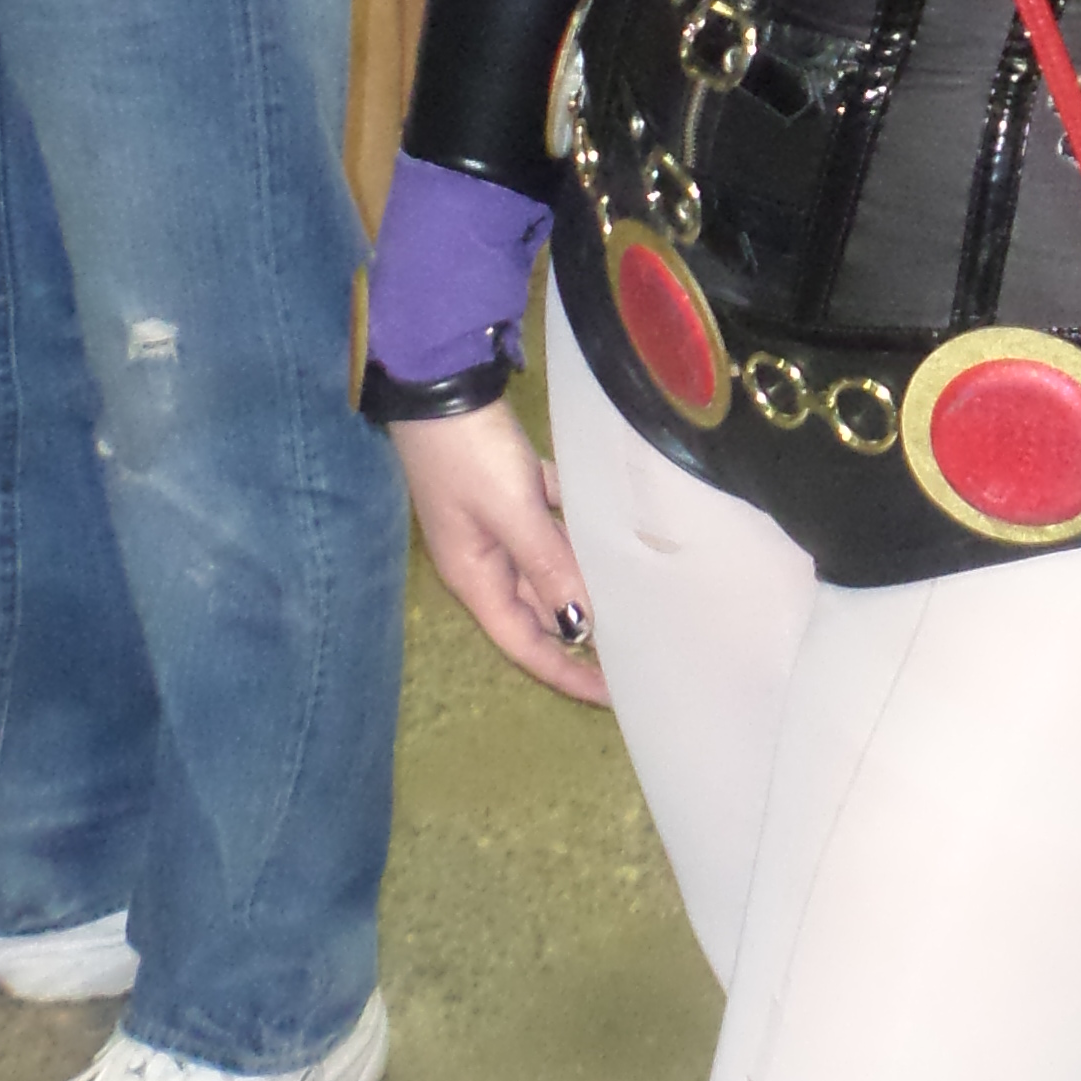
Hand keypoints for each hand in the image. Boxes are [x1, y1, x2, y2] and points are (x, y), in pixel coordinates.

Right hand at [390, 397, 612, 703]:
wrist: (441, 385)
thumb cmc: (469, 455)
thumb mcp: (513, 514)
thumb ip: (548, 567)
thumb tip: (581, 626)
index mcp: (476, 578)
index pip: (526, 644)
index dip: (567, 674)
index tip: (613, 695)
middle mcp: (486, 560)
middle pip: (540, 609)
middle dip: (583, 628)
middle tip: (638, 642)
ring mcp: (497, 524)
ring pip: (551, 565)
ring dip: (585, 578)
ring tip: (635, 592)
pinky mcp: (510, 490)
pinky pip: (552, 521)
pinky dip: (577, 525)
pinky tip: (610, 523)